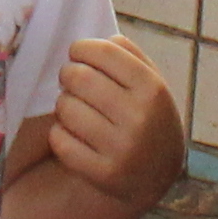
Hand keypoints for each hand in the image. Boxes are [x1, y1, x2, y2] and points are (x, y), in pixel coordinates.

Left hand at [42, 37, 186, 202]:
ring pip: (65, 107)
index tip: (78, 55)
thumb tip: (95, 42)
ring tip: (76, 110)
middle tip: (72, 82)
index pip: (103, 51)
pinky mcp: (103, 174)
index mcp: (152, 89)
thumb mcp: (152, 83)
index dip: (81, 49)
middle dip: (68, 75)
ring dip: (64, 105)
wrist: (158, 176)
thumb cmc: (148, 117)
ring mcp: (122, 148)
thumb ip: (128, 55)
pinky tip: (73, 135)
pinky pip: (60, 140)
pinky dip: (60, 134)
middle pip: (78, 77)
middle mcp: (139, 117)